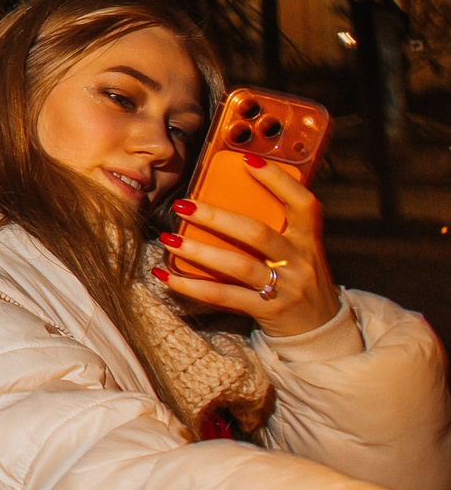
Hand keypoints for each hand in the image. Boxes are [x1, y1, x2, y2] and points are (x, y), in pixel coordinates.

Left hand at [157, 159, 343, 338]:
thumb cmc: (298, 279)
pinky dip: (192, 287)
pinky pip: (224, 296)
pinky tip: (167, 277)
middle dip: (217, 218)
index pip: (303, 204)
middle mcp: (300, 261)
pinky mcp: (267, 311)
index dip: (278, 181)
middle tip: (182, 205)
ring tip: (169, 240)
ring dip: (200, 252)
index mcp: (308, 239)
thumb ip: (276, 228)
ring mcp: (285, 288)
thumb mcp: (299, 250)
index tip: (246, 160)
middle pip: (257, 234)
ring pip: (238, 265)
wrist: (321, 329)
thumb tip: (228, 196)